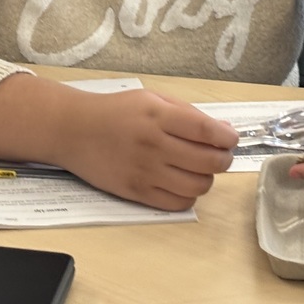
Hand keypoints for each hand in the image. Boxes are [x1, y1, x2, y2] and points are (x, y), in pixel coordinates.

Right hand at [54, 89, 238, 210]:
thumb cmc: (114, 111)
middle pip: (209, 162)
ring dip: (207, 178)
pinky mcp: (136, 193)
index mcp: (158, 116)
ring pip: (198, 186)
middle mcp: (153, 145)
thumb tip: (223, 130)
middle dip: (223, 159)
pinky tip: (181, 181)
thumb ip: (188, 113)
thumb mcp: (151, 99)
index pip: (208, 132)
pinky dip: (188, 195)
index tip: (231, 138)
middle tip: (219, 154)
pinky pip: (177, 203)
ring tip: (198, 168)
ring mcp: (145, 172)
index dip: (228, 138)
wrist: (73, 130)